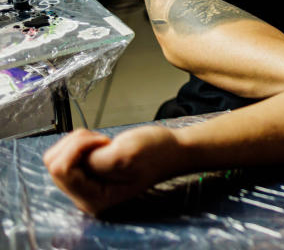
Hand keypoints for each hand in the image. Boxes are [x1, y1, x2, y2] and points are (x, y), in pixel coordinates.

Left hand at [43, 126, 180, 215]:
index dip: (78, 148)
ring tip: (103, 142)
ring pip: (57, 157)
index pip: (61, 170)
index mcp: (93, 199)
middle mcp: (84, 196)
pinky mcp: (85, 174)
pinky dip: (80, 142)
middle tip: (104, 141)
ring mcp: (84, 185)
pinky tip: (100, 144)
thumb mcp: (125, 154)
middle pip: (54, 163)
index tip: (104, 142)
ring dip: (78, 142)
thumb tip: (71, 159)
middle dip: (76, 144)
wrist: (172, 151)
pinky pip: (66, 154)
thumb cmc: (156, 153)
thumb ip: (93, 160)